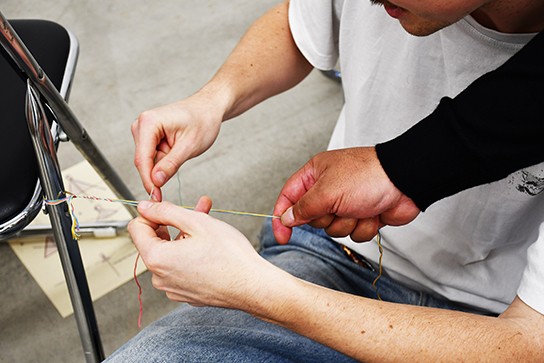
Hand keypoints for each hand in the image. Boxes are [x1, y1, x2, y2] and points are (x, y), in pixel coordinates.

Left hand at [128, 197, 273, 307]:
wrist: (252, 286)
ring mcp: (172, 288)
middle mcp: (159, 277)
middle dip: (173, 223)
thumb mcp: (196, 222)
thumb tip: (145, 207)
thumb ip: (165, 211)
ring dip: (185, 237)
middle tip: (196, 210)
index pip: (136, 228)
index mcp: (156, 258)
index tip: (168, 207)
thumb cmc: (230, 256)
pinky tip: (210, 246)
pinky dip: (191, 254)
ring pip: (170, 254)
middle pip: (155, 241)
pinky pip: (180, 268)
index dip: (151, 213)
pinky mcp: (186, 293)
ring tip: (208, 225)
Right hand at [132, 93, 222, 199]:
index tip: (156, 196)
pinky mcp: (149, 136)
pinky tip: (177, 155)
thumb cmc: (203, 120)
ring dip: (162, 167)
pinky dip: (164, 162)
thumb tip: (156, 181)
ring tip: (181, 156)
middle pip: (143, 160)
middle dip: (155, 174)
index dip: (148, 180)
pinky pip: (153, 157)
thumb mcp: (190, 146)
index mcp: (149, 123)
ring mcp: (144, 130)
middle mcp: (142, 124)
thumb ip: (171, 164)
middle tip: (171, 182)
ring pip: (147, 160)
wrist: (208, 109)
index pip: (142, 159)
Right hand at [273, 147, 419, 243]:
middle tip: (338, 206)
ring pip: (333, 229)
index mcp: (315, 174)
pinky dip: (363, 227)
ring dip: (347, 223)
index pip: (289, 197)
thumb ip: (303, 207)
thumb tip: (286, 218)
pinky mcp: (362, 215)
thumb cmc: (368, 176)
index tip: (282, 236)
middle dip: (327, 218)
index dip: (282, 217)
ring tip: (360, 207)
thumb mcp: (327, 191)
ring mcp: (346, 203)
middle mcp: (328, 188)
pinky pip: (353, 234)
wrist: (405, 181)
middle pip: (312, 218)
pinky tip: (373, 213)